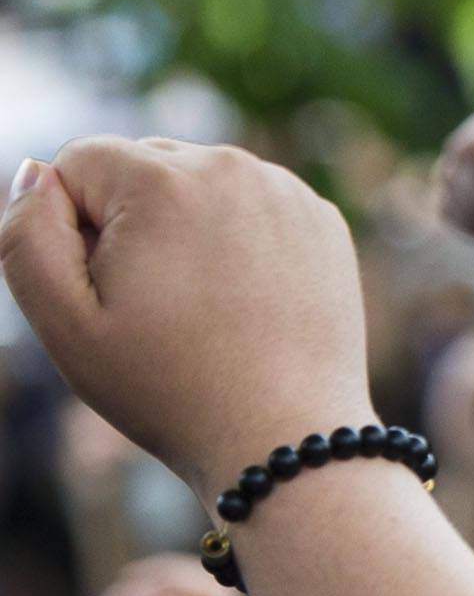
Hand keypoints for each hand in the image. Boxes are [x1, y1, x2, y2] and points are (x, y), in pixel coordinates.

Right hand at [0, 139, 369, 498]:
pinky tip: (239, 302)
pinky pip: (250, 207)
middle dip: (125, 220)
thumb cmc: (165, 385)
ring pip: (196, 183)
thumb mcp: (65, 321)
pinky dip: (234, 240)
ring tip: (194, 306)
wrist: (283, 433)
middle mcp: (234, 166)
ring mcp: (287, 190)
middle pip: (139, 164)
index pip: (77, 161)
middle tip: (149, 303)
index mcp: (165, 179)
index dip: (71, 227)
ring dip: (179, 227)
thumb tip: (35, 171)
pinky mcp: (321, 219)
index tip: (106, 287)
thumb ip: (28, 235)